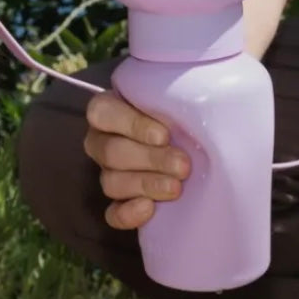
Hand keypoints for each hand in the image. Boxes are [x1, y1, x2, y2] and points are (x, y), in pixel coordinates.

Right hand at [83, 91, 190, 229]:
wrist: (196, 143)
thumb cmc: (184, 110)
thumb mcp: (177, 95)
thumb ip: (175, 90)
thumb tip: (191, 84)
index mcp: (108, 108)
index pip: (102, 112)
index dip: (131, 125)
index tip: (164, 135)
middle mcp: (102, 140)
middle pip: (110, 152)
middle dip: (150, 160)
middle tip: (182, 165)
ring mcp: (108, 172)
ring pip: (111, 182)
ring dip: (146, 185)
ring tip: (176, 187)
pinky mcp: (118, 202)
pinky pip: (112, 214)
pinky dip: (128, 214)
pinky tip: (149, 209)